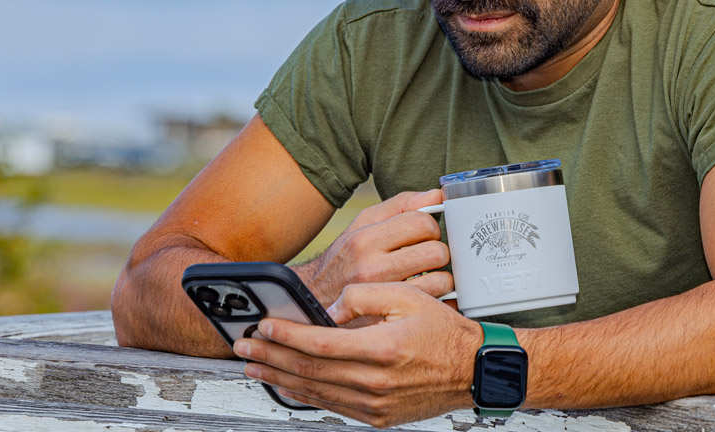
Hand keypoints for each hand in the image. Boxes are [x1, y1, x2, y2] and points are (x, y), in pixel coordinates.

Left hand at [234, 282, 483, 427]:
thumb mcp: (406, 296)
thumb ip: (362, 297)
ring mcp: (375, 405)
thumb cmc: (441, 329)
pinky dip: (303, 395)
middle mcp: (375, 382)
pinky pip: (331, 406)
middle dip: (269, 358)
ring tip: (253, 367)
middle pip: (308, 371)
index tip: (262, 326)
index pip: (319, 343)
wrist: (472, 370)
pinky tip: (285, 384)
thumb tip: (327, 309)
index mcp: (381, 349)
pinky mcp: (377, 417)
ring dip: (278, 378)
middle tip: (241, 347)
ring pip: (314, 392)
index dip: (285, 335)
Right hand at [294, 189, 450, 305]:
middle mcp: (371, 267)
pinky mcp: (391, 320)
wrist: (314, 299)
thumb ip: (399, 206)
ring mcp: (381, 298)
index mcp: (365, 239)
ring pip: (440, 281)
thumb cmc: (344, 259)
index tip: (424, 235)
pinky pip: (433, 306)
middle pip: (435, 252)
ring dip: (441, 278)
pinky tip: (424, 295)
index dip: (430, 227)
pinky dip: (435, 300)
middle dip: (438, 252)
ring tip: (427, 276)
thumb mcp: (362, 224)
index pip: (421, 222)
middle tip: (427, 256)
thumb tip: (435, 195)